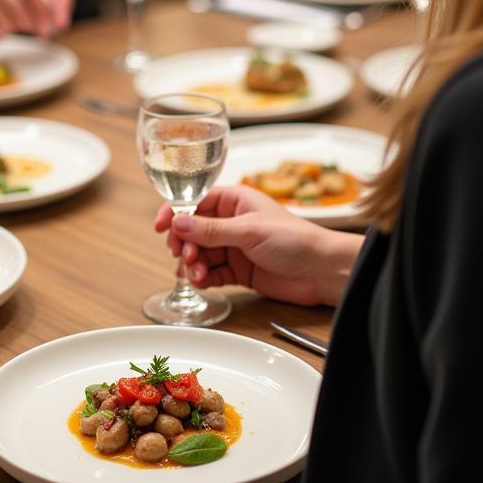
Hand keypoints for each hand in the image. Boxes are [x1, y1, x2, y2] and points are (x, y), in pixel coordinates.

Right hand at [155, 185, 359, 306]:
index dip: (175, 212)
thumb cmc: (294, 239)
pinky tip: (203, 282)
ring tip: (197, 273)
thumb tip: (178, 223)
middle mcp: (231, 222)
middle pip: (193, 229)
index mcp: (235, 200)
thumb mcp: (248, 230)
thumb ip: (211, 229)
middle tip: (184, 255)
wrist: (322, 271)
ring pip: (201, 253)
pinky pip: (212, 272)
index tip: (161, 226)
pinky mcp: (239, 270)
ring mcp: (234, 247)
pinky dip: (204, 277)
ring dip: (193, 263)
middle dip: (184, 242)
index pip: (195, 201)